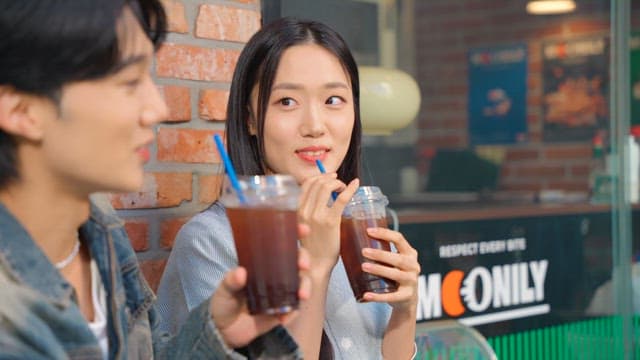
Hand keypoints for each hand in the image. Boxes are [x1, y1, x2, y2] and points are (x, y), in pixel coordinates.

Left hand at [210, 226, 311, 348]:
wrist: (224, 331)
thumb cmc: (223, 302)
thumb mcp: (223, 289)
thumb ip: (231, 281)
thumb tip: (241, 272)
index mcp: (261, 263)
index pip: (280, 244)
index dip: (294, 234)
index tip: (304, 229)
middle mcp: (275, 274)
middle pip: (297, 261)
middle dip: (304, 259)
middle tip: (303, 265)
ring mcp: (281, 292)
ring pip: (302, 283)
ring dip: (305, 287)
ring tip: (302, 296)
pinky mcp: (283, 310)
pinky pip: (295, 308)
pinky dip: (294, 312)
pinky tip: (284, 318)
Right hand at [298, 174, 358, 270]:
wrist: (316, 266)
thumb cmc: (313, 247)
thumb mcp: (304, 226)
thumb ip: (308, 211)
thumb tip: (321, 196)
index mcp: (296, 211)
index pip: (306, 184)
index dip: (319, 177)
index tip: (328, 177)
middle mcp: (304, 211)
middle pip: (317, 183)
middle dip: (330, 178)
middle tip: (339, 182)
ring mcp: (317, 216)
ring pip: (327, 187)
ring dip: (338, 183)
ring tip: (344, 188)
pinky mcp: (331, 222)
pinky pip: (341, 199)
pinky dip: (350, 189)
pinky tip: (356, 185)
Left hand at [359, 227, 419, 310]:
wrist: (407, 299)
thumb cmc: (395, 274)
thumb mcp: (394, 261)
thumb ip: (382, 251)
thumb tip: (354, 238)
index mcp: (410, 253)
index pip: (399, 239)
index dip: (385, 233)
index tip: (368, 231)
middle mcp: (413, 266)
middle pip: (398, 258)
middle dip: (380, 254)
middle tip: (363, 251)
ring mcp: (411, 282)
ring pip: (395, 275)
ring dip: (379, 270)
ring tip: (363, 267)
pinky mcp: (407, 296)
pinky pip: (392, 297)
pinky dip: (378, 296)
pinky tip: (366, 295)